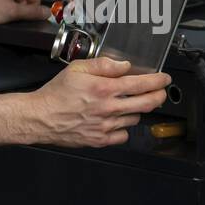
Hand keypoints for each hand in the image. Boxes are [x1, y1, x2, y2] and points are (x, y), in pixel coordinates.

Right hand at [26, 56, 170, 148]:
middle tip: (160, 92)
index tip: (164, 79)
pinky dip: (124, 128)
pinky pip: (123, 135)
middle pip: (146, 104)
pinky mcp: (100, 140)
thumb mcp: (77, 68)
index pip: (141, 84)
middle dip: (159, 97)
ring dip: (137, 110)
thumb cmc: (55, 94)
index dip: (158, 81)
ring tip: (127, 104)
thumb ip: (104, 65)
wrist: (39, 118)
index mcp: (104, 88)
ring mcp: (106, 126)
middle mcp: (108, 108)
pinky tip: (116, 120)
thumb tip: (124, 66)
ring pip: (135, 119)